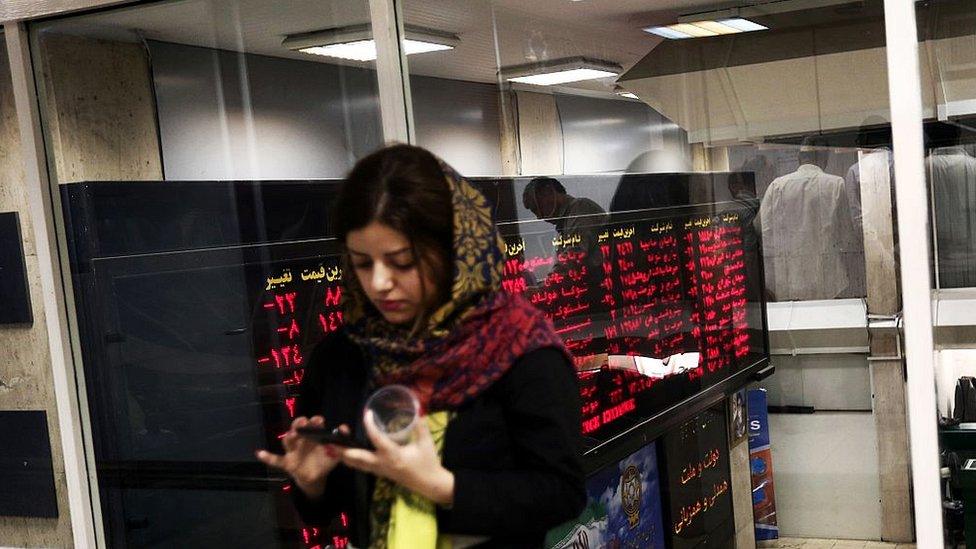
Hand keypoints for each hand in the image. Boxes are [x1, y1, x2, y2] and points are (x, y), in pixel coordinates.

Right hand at [255, 415, 344, 498]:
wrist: (317, 477)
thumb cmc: (325, 460)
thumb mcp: (336, 452)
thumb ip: (341, 441)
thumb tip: (344, 428)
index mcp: (314, 435)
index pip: (313, 424)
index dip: (315, 421)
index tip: (319, 420)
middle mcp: (302, 440)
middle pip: (298, 429)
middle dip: (300, 424)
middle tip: (303, 423)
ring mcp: (293, 450)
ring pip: (288, 441)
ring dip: (289, 437)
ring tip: (292, 434)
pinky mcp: (287, 462)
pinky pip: (276, 460)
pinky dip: (268, 457)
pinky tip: (260, 453)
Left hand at [337, 411, 454, 505]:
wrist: (429, 484)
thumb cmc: (428, 463)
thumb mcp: (426, 444)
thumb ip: (421, 426)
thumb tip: (418, 409)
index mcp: (393, 455)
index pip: (377, 439)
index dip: (370, 425)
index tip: (366, 413)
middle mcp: (382, 463)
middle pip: (357, 458)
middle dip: (343, 450)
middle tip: (329, 442)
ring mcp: (380, 470)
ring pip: (357, 464)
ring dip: (344, 456)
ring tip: (330, 447)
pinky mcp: (380, 472)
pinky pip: (362, 467)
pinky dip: (352, 460)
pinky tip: (346, 454)